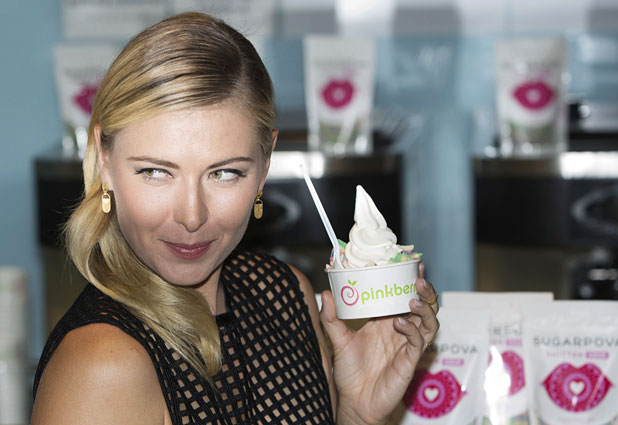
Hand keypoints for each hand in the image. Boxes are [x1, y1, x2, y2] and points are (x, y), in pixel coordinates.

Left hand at [320, 263, 438, 424]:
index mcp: (386, 319)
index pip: (404, 294)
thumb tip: (326, 293)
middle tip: (419, 277)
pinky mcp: (409, 361)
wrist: (354, 401)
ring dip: (425, 307)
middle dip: (425, 290)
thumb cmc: (350, 371)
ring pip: (429, 321)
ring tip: (413, 298)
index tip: (412, 262)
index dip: (410, 279)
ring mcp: (407, 344)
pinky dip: (411, 330)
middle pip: (424, 304)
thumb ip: (331, 318)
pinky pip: (418, 342)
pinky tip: (398, 324)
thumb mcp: (337, 340)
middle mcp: (400, 329)